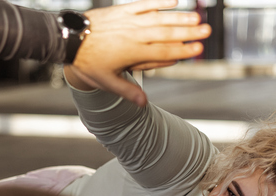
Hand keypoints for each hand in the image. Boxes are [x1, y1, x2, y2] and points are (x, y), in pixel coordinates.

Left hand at [71, 0, 210, 105]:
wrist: (69, 40)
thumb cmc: (87, 63)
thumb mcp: (106, 82)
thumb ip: (127, 91)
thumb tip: (143, 104)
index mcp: (132, 52)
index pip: (163, 51)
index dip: (182, 50)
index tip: (198, 50)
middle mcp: (134, 34)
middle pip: (166, 32)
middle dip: (188, 32)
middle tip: (207, 31)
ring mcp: (129, 20)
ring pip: (159, 17)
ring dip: (179, 17)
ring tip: (197, 18)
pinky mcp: (122, 10)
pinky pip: (144, 4)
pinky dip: (160, 1)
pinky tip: (175, 0)